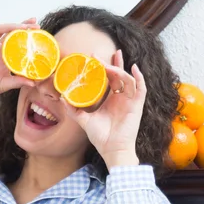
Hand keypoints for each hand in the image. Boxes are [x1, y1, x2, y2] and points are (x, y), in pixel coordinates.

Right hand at [0, 12, 37, 120]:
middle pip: (11, 33)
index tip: (39, 30)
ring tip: (23, 25)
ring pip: (0, 30)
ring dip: (12, 25)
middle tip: (35, 25)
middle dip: (23, 27)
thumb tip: (34, 83)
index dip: (27, 35)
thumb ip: (18, 81)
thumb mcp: (5, 85)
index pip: (17, 42)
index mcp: (4, 57)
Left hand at [64, 49, 146, 169]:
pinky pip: (141, 88)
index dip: (102, 68)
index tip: (92, 58)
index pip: (108, 79)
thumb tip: (62, 98)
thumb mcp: (84, 121)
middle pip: (118, 75)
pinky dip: (139, 77)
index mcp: (110, 100)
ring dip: (120, 69)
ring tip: (111, 62)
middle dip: (110, 63)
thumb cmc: (100, 137)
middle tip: (98, 54)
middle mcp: (120, 98)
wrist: (111, 149)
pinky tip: (133, 68)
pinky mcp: (137, 105)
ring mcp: (129, 101)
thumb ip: (74, 109)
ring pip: (127, 79)